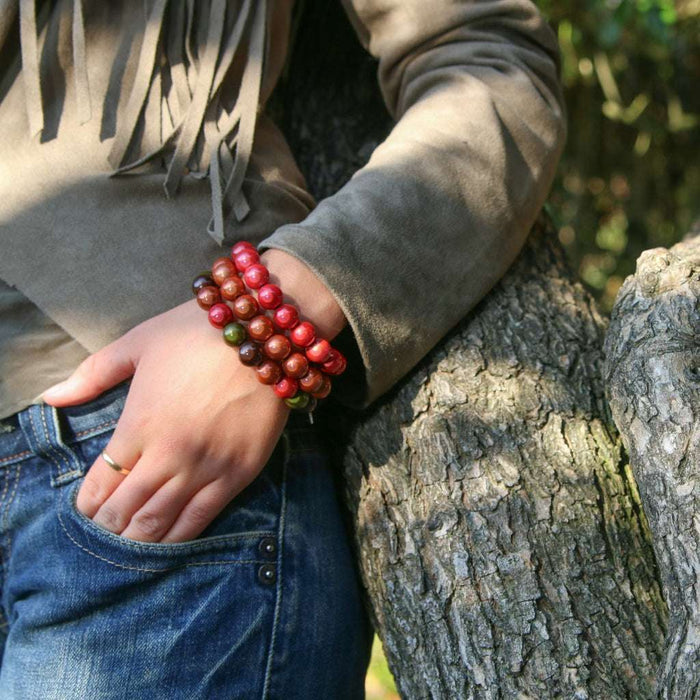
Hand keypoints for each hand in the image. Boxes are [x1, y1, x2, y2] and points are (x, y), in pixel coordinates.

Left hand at [43, 299, 289, 542]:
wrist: (265, 335)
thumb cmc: (197, 335)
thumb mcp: (138, 343)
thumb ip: (92, 374)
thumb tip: (50, 397)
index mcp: (139, 424)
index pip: (101, 483)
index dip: (88, 503)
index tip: (85, 509)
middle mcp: (169, 455)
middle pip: (126, 511)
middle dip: (109, 527)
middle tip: (106, 531)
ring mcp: (206, 468)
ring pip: (161, 523)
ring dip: (139, 540)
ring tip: (129, 544)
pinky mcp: (239, 474)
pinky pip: (202, 518)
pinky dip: (179, 537)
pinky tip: (167, 544)